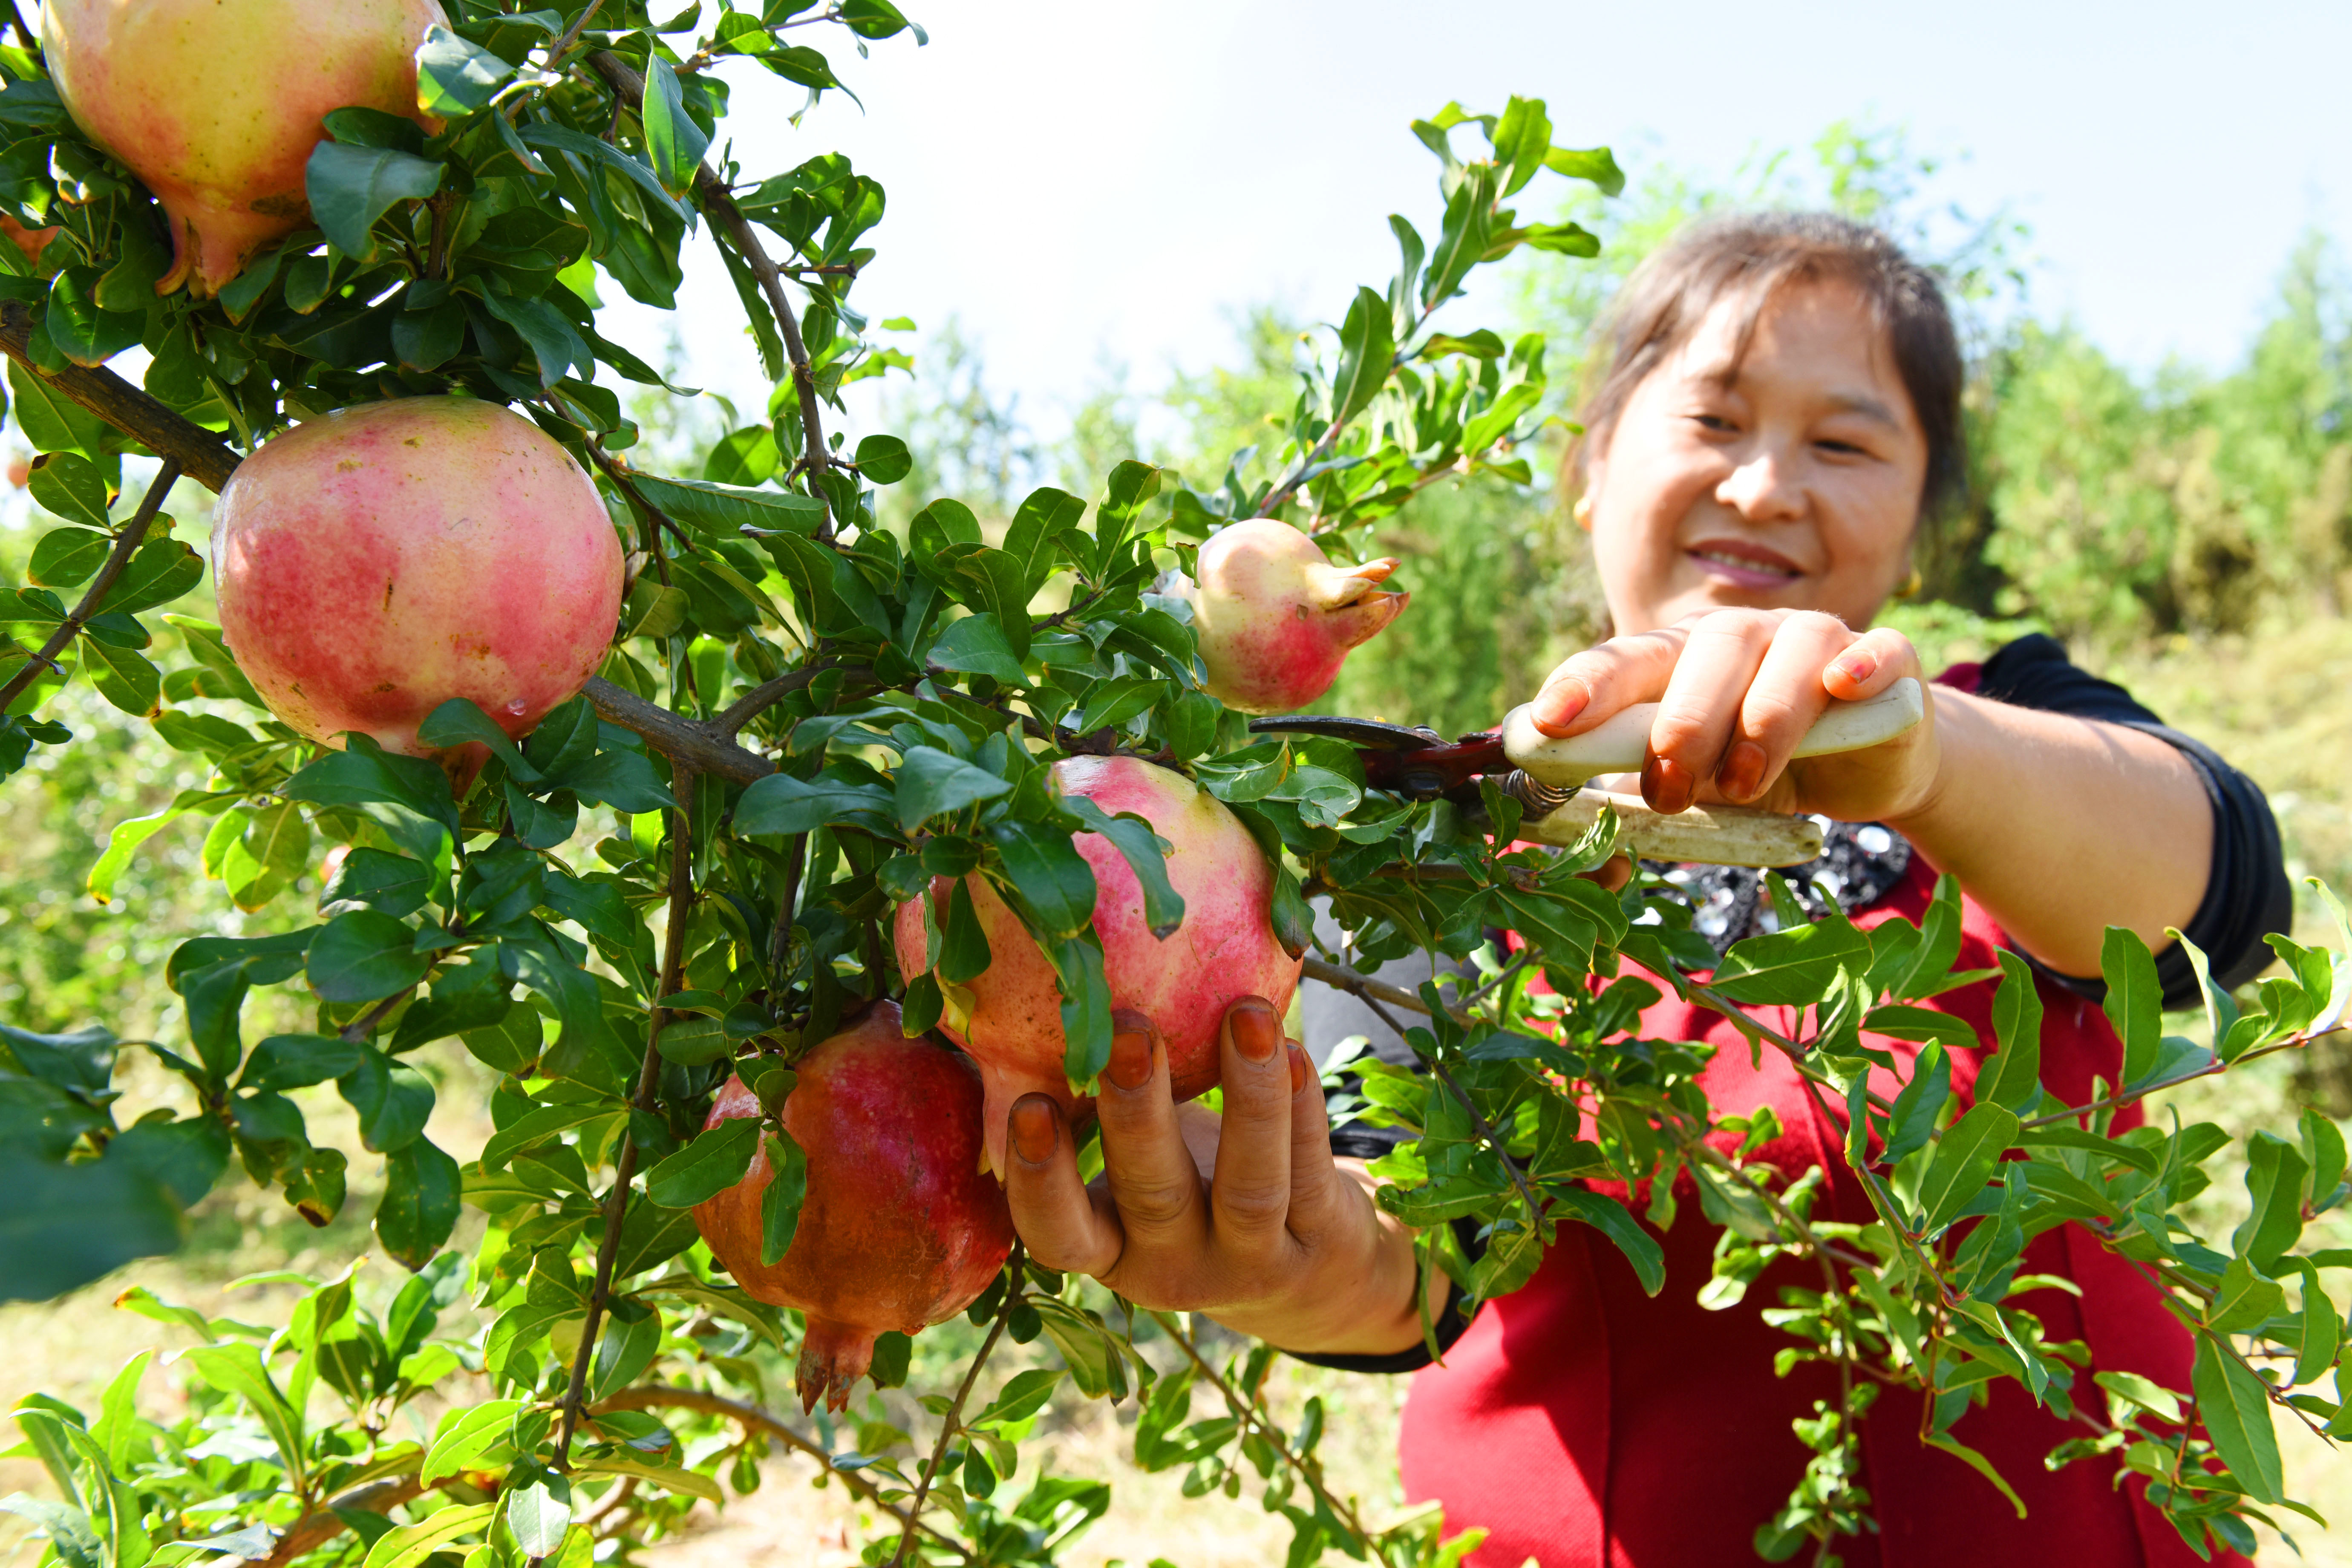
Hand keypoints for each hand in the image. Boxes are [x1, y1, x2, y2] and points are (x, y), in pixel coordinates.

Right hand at [1002, 997, 1423, 1356]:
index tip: (1031, 1106)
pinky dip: (1303, 1107)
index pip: (1059, 1235)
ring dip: (1247, 1097)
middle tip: (1129, 1030)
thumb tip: (1057, 997)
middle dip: (1138, 1113)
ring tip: (1245, 1013)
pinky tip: (1294, 1049)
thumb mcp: (1138, 1172)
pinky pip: (1311, 1171)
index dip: (1042, 1181)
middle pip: (1154, 1198)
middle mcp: (1176, 1270)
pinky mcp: (1318, 1243)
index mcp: (1111, 1248)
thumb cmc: (1194, 1191)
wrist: (1308, 1270)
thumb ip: (1100, 1114)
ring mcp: (1252, 1263)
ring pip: (1249, 1186)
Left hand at [1528, 608, 1940, 825]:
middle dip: (1681, 725)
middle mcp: (1745, 635)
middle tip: (1668, 789)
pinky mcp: (1886, 660)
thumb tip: (1599, 870)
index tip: (1549, 719)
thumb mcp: (1698, 792)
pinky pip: (1877, 650)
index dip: (1587, 685)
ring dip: (1759, 724)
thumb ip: (1645, 813)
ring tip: (1742, 785)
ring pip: (1785, 659)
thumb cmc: (1760, 772)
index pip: (1627, 659)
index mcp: (1683, 657)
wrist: (1866, 765)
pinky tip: (1843, 685)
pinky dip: (1860, 665)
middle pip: (1705, 652)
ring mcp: (1816, 638)